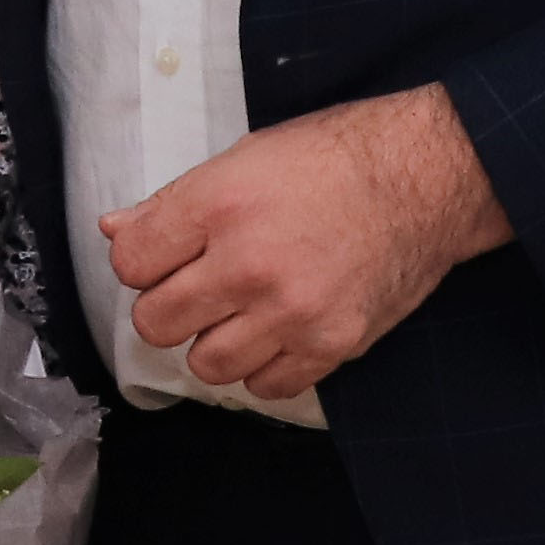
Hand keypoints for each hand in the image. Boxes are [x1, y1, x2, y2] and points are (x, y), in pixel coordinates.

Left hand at [99, 84, 511, 406]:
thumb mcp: (245, 158)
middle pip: (157, 323)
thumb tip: (114, 231)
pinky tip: (277, 332)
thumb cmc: (337, 158)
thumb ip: (174, 203)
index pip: (130, 264)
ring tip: (240, 313)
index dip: (141, 262)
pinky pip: (266, 386)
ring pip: (205, 365)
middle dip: (169, 307)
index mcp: (219, 205)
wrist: (429, 178)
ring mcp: (291, 312)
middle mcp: (249, 264)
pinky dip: (264, 366)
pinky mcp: (331, 345)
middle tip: (199, 288)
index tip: (165, 257)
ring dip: (213, 343)